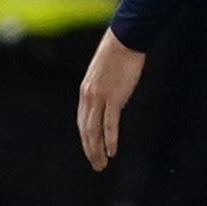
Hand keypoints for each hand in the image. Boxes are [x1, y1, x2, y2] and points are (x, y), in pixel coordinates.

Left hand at [77, 29, 146, 169]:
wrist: (124, 41)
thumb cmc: (118, 53)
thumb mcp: (105, 72)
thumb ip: (104, 86)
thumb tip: (110, 95)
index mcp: (85, 91)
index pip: (82, 122)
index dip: (86, 139)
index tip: (92, 151)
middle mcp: (89, 97)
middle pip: (86, 130)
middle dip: (90, 150)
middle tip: (96, 165)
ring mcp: (100, 98)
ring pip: (95, 131)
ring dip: (97, 150)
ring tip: (102, 164)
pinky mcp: (114, 98)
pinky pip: (110, 124)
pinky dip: (109, 140)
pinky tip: (111, 151)